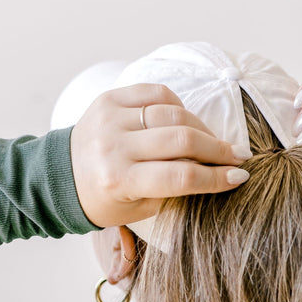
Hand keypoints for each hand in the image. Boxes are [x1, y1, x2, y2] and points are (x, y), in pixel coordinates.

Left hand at [69, 83, 249, 227]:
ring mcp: (110, 118)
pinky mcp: (109, 99)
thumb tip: (218, 170)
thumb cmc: (106, 199)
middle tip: (238, 156)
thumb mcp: (140, 208)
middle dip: (218, 149)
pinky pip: (155, 94)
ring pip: (173, 114)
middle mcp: (113, 146)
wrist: (61, 177)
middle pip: (182, 140)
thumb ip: (174, 188)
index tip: (240, 177)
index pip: (180, 176)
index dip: (216, 177)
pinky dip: (177, 106)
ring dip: (203, 128)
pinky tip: (186, 121)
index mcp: (119, 180)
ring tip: (217, 142)